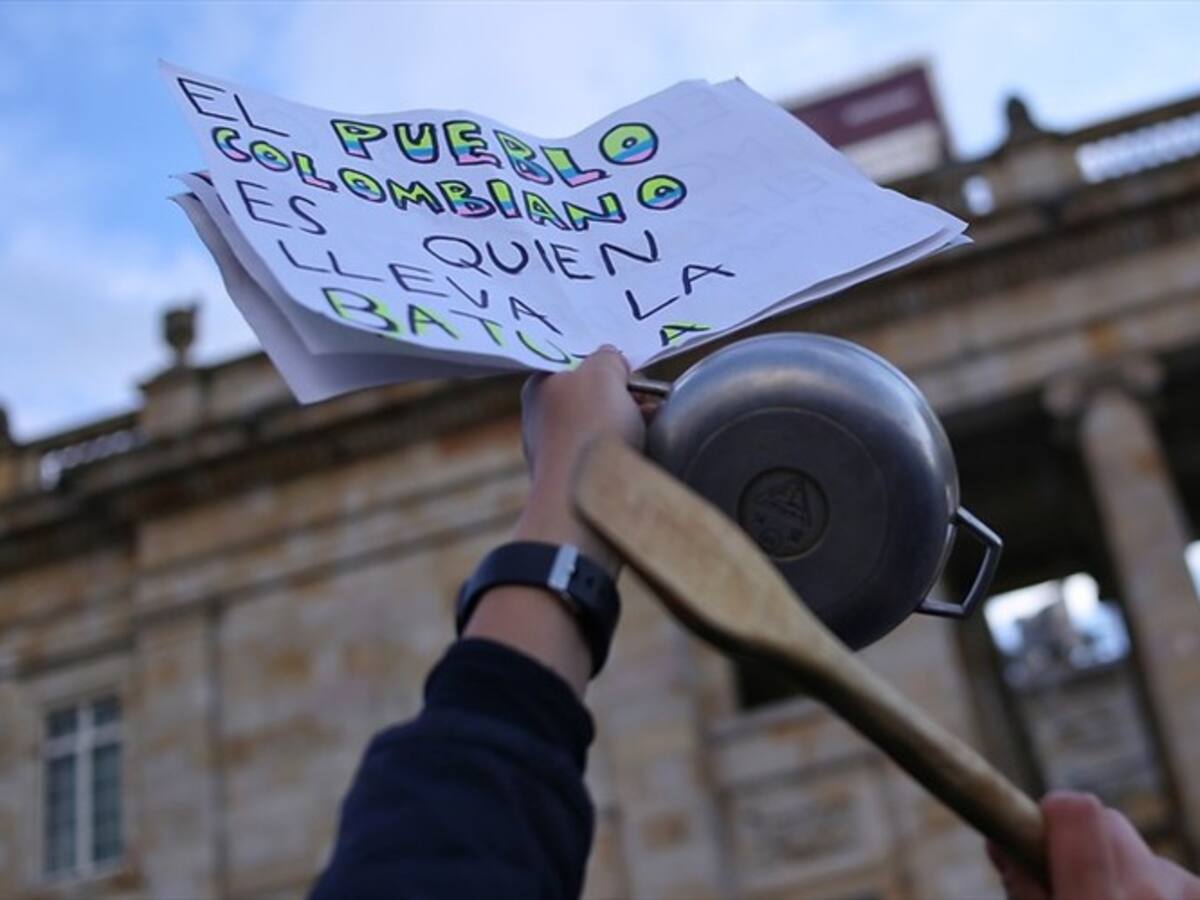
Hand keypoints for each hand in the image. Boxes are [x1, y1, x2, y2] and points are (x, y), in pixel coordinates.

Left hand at [463, 347, 646, 694]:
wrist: (588, 504)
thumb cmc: (589, 432)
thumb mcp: (602, 373)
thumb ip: (608, 358)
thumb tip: (613, 362)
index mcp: (539, 388)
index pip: (578, 364)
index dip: (610, 367)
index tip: (634, 376)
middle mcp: (541, 419)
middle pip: (593, 395)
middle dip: (627, 397)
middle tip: (652, 402)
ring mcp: (557, 454)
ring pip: (603, 428)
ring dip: (631, 426)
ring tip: (652, 429)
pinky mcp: (577, 483)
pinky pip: (606, 458)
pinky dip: (627, 454)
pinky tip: (643, 456)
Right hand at [988, 791, 1199, 899]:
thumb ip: (1024, 890)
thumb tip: (1000, 841)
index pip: (1076, 811)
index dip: (1052, 814)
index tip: (1041, 834)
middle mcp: (1148, 894)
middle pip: (1109, 823)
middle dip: (1086, 845)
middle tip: (1075, 888)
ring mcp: (1185, 893)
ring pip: (1141, 853)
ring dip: (1127, 875)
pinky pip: (1175, 875)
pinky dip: (1161, 892)